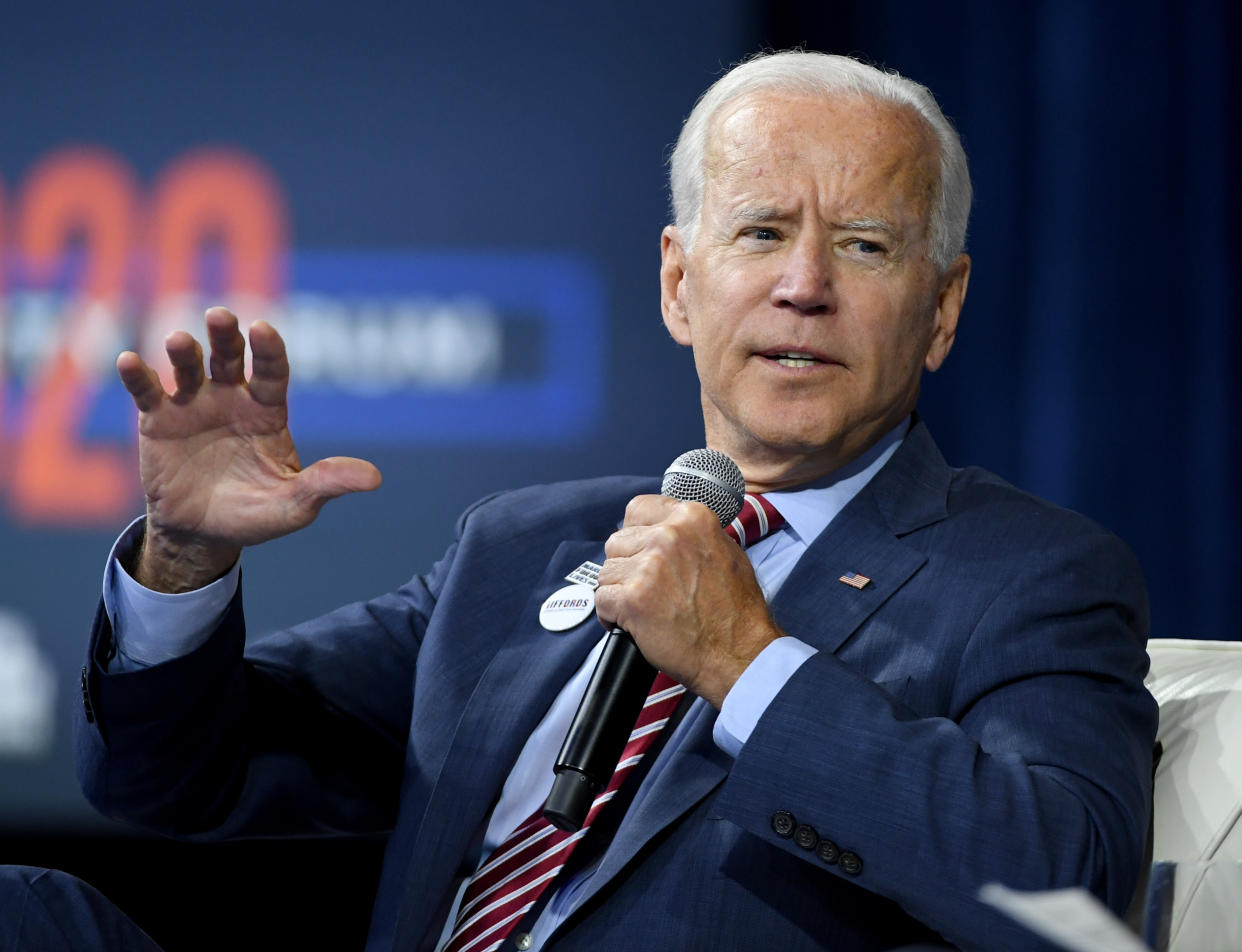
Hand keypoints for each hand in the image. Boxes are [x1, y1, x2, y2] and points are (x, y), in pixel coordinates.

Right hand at [117, 306, 380, 591]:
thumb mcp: (295, 505)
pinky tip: (129, 362)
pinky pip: (147, 392)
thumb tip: (375, 479)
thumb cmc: (255, 515)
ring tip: (178, 341)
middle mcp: (232, 398)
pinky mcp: (158, 420)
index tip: (263, 329)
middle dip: (226, 334)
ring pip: (189, 366)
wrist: (203, 534)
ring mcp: (193, 405)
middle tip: (221, 316)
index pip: (272, 371)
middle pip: (229, 356)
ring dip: (183, 351)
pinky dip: (138, 375)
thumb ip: (327, 485)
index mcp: (267, 411)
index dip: (268, 350)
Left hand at [595, 495, 783, 707]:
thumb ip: (690, 534)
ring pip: (607, 571)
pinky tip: (632, 623)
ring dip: (619, 591)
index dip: (635, 534)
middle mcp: (668, 536)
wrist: (739, 653)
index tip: (639, 551)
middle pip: (617, 542)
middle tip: (647, 588)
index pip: (637, 509)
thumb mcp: (725, 550)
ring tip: (643, 608)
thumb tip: (663, 528)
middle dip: (627, 566)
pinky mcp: (633, 599)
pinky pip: (601, 599)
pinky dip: (611, 615)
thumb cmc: (736, 610)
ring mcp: (648, 567)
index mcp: (691, 517)